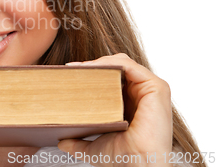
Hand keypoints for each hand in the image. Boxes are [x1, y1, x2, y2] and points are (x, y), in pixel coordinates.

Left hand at [58, 53, 172, 166]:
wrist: (137, 166)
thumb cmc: (123, 158)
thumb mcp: (94, 146)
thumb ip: (78, 143)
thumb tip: (62, 142)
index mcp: (131, 103)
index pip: (111, 78)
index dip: (90, 73)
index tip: (69, 74)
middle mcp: (142, 94)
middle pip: (116, 68)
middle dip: (92, 66)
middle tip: (70, 69)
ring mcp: (150, 89)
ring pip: (121, 64)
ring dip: (98, 62)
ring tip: (78, 68)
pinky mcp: (156, 87)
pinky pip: (129, 65)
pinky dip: (109, 63)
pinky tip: (92, 68)